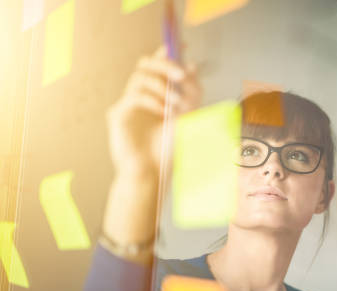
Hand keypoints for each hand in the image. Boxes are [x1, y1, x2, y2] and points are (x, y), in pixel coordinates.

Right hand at [106, 46, 202, 177]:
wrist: (153, 173)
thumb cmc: (169, 150)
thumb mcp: (187, 118)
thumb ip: (190, 93)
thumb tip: (192, 65)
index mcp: (155, 95)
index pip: (158, 66)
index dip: (168, 53)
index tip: (183, 46)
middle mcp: (139, 96)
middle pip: (146, 65)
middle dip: (166, 66)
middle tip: (181, 76)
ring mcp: (127, 105)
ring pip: (140, 78)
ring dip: (162, 88)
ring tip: (175, 106)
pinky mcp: (118, 115)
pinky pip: (134, 97)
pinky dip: (152, 101)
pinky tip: (163, 113)